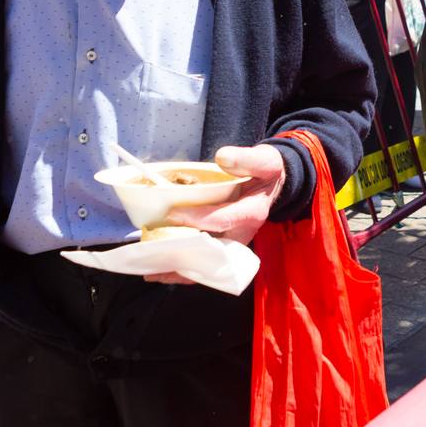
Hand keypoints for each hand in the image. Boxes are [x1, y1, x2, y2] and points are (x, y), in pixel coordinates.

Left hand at [143, 144, 283, 284]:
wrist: (274, 185)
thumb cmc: (266, 172)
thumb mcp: (264, 161)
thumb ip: (246, 159)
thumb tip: (223, 157)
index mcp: (251, 213)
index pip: (222, 219)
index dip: (197, 219)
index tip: (172, 214)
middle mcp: (241, 233)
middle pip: (210, 252)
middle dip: (182, 255)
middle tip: (154, 256)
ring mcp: (231, 242)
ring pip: (204, 262)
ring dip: (178, 267)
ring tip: (150, 269)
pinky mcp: (223, 245)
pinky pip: (202, 261)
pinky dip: (182, 266)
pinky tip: (160, 267)